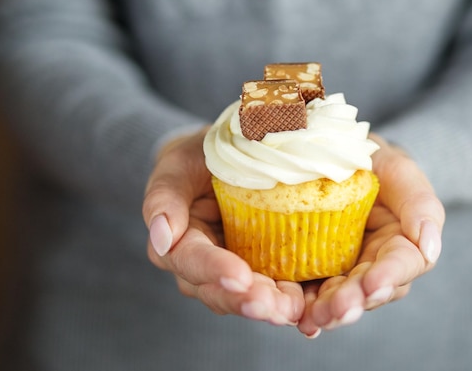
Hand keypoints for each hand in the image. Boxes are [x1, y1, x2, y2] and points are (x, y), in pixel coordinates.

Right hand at [142, 127, 304, 325]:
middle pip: (220, 292)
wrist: (225, 161)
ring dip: (271, 307)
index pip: (191, 261)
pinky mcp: (262, 272)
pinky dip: (291, 302)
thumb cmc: (196, 160)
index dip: (214, 270)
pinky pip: (274, 292)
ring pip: (247, 298)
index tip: (240, 277)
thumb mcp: (176, 166)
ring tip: (294, 310)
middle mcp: (201, 270)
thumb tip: (161, 238)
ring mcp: (233, 274)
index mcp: (177, 245)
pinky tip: (309, 310)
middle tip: (273, 307)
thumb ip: (164, 198)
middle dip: (247, 301)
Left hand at [297, 133, 444, 336]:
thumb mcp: (399, 170)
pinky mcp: (315, 272)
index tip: (374, 283)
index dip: (389, 276)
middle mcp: (376, 265)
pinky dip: (305, 308)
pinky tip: (299, 319)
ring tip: (314, 319)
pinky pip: (312, 293)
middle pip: (369, 291)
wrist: (334, 156)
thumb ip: (420, 203)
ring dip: (329, 311)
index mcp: (402, 244)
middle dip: (354, 302)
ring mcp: (345, 272)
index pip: (403, 264)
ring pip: (341, 299)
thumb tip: (431, 247)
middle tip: (337, 309)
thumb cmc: (374, 161)